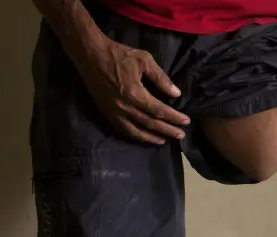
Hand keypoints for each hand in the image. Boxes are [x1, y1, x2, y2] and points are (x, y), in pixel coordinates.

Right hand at [72, 37, 190, 144]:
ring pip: (135, 131)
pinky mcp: (106, 113)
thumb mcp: (144, 60)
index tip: (186, 121)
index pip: (159, 110)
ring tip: (164, 141)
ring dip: (151, 138)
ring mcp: (114, 112)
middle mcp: (124, 107)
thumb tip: (176, 94)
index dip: (174, 117)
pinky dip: (135, 136)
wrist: (91, 55)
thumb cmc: (119, 55)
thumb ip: (161, 78)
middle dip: (167, 130)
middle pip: (150, 123)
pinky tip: (143, 137)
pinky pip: (122, 130)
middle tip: (181, 136)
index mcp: (135, 93)